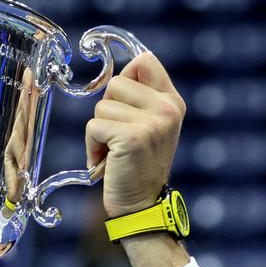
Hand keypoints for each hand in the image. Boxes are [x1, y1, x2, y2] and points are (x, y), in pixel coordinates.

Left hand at [84, 52, 185, 218]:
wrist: (142, 205)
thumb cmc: (138, 165)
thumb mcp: (150, 126)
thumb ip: (141, 99)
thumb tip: (116, 75)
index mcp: (172, 101)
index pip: (145, 61)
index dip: (125, 74)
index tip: (120, 99)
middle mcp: (167, 108)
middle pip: (115, 84)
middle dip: (107, 110)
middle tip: (118, 136)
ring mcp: (153, 122)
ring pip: (101, 107)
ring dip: (98, 132)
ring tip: (113, 152)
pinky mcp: (133, 137)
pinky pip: (93, 127)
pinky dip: (92, 146)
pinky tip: (107, 161)